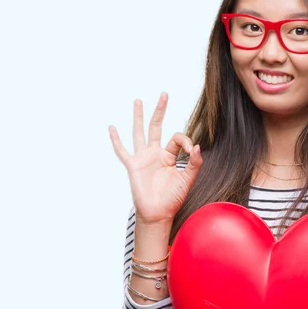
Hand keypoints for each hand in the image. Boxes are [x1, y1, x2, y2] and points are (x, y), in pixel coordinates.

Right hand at [109, 92, 202, 224]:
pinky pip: (122, 151)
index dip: (184, 140)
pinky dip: (116, 140)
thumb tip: (196, 146)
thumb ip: (194, 163)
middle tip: (164, 94)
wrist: (157, 214)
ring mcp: (143, 158)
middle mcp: (155, 154)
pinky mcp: (132, 165)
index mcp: (169, 156)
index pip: (176, 138)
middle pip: (157, 126)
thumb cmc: (172, 199)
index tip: (190, 150)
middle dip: (160, 110)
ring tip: (138, 101)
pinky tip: (112, 128)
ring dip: (139, 117)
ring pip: (139, 133)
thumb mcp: (187, 180)